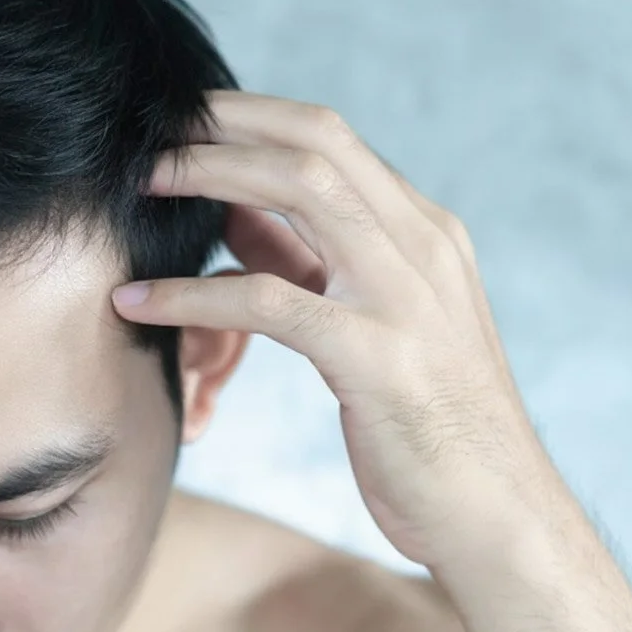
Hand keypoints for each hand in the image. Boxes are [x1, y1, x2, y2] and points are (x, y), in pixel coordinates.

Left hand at [111, 90, 564, 566]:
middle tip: (151, 132)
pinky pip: (266, 299)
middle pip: (316, 141)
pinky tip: (134, 303)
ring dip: (209, 177)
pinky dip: (190, 293)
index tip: (183, 116)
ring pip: (300, 191)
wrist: (497, 517)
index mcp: (425, 233)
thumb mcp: (370, 325)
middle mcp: (423, 246)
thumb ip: (309, 262)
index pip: (331, 137)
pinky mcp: (377, 357)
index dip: (251, 114)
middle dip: (225, 124)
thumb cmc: (425, 426)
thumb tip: (234, 212)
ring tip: (140, 187)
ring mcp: (404, 296)